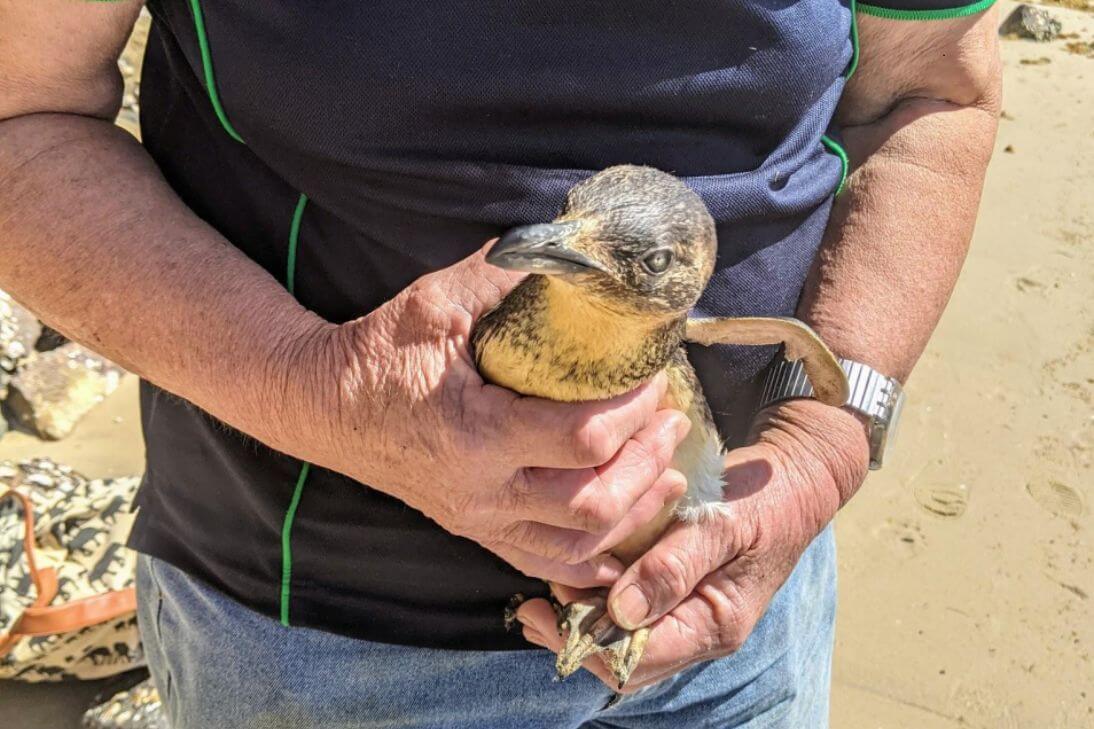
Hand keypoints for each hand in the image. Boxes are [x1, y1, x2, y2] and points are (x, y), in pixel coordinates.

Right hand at [303, 244, 689, 587]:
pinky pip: (545, 564)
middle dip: (649, 463)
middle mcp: (481, 492)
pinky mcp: (476, 531)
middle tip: (672, 421)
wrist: (322, 406)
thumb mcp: (439, 302)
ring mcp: (478, 520)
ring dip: (635, 511)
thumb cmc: (378, 353)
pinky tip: (626, 532)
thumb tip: (577, 258)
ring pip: (578, 546)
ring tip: (666, 472)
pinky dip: (594, 557)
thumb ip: (508, 279)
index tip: (653, 374)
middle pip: (594, 504)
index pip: (582, 438)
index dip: (634, 410)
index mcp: (475, 434)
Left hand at [516, 399, 868, 690]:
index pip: (637, 659)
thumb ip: (675, 567)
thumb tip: (621, 612)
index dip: (585, 641)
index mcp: (715, 625)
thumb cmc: (765, 499)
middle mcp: (698, 630)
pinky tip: (572, 574)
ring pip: (623, 641)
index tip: (543, 608)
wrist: (795, 479)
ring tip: (543, 590)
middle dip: (575, 636)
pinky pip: (630, 613)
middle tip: (531, 604)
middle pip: (624, 660)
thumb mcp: (725, 525)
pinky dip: (597, 600)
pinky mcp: (676, 591)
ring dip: (581, 620)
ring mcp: (687, 613)